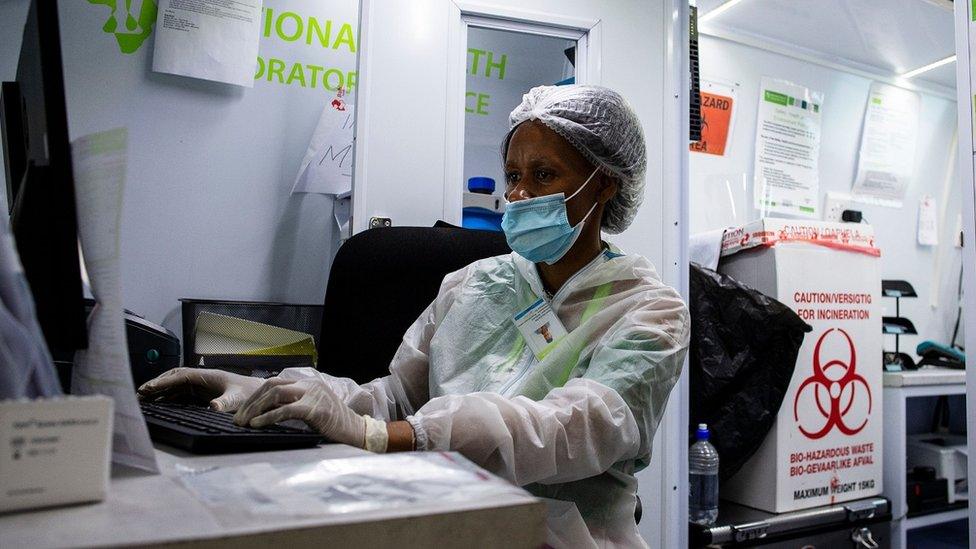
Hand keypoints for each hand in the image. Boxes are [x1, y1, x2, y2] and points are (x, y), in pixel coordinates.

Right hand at [137, 367, 263, 411]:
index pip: (180, 376)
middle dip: (157, 384)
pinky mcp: (202, 394)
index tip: (148, 388)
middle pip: (174, 378)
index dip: (163, 381)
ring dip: (161, 391)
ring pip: (176, 386)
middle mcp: (202, 378)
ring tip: (144, 400)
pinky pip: (181, 394)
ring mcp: (201, 385)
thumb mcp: (237, 399)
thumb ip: (225, 403)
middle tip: (139, 394)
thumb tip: (213, 407)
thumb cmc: (250, 394)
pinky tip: (159, 404)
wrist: (261, 394)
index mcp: (208, 375)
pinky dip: (169, 398)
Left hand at [234, 377, 365, 447]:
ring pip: (276, 393)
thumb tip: (267, 412)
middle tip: (238, 419)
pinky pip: (285, 410)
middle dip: (252, 402)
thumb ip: (293, 405)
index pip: (275, 383)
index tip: (243, 411)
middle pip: (272, 385)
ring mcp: (313, 394)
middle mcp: (309, 384)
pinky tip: (257, 424)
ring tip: (243, 422)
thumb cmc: (334, 424)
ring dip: (256, 408)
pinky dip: (268, 417)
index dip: (256, 396)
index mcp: (308, 383)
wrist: (357, 431)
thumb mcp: (312, 409)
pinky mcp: (315, 408)